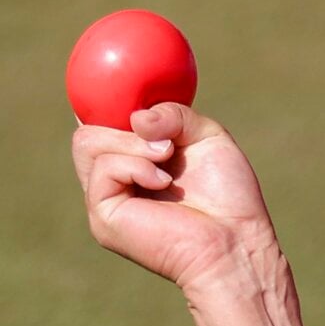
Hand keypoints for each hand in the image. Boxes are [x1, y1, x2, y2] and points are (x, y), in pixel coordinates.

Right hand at [71, 101, 280, 297]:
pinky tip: (163, 181)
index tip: (119, 82)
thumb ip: (173, 113)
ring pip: (86, 142)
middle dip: (122, 122)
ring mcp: (106, 200)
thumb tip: (135, 119)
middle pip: (86, 128)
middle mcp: (116, 181)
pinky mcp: (103, 216)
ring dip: (129, 142)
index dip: (101, 99)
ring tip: (167, 159)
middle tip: (165, 142)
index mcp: (135, 161)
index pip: (99, 121)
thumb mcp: (207, 136)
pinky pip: (101, 168)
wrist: (236, 243)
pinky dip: (133, 165)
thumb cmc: (230, 198)